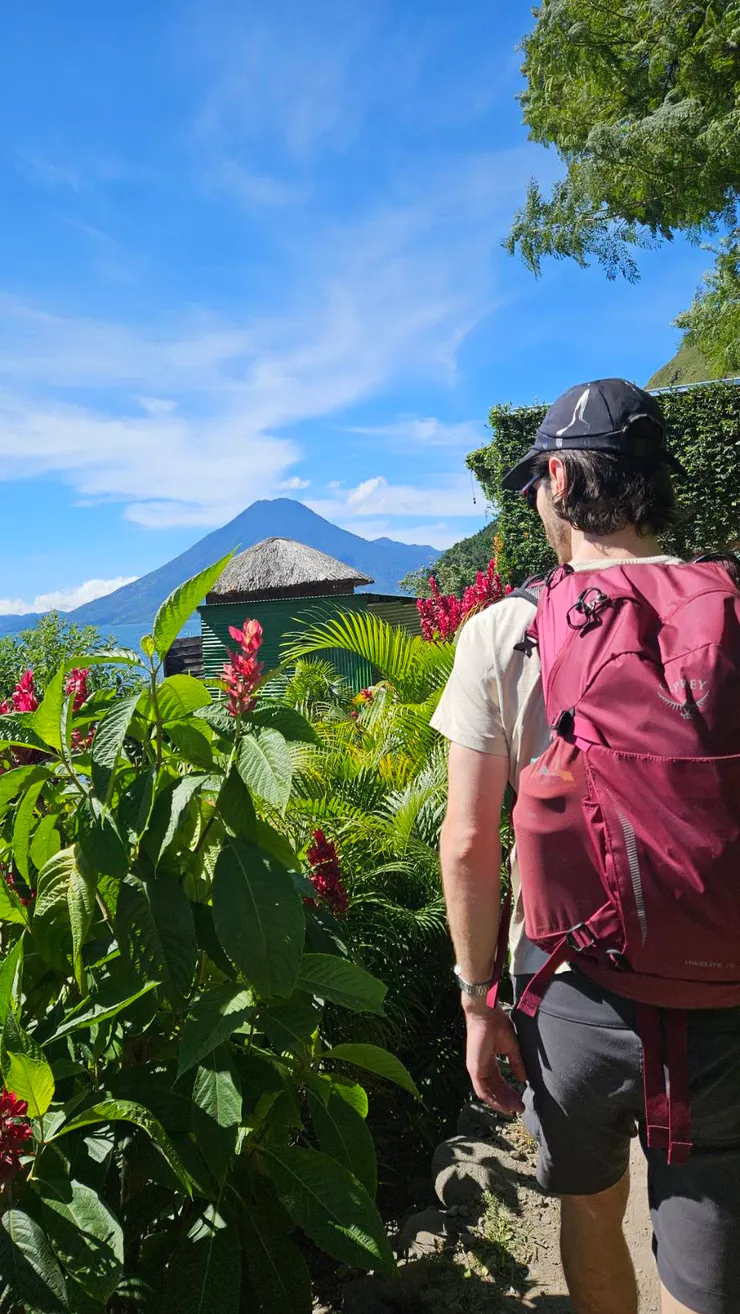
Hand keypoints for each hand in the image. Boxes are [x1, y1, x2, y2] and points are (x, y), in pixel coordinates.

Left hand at [462, 999, 525, 1114]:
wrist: (486, 1014)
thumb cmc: (497, 1025)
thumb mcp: (512, 1048)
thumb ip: (516, 1063)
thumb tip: (523, 1079)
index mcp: (489, 1061)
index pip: (499, 1082)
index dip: (510, 1092)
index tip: (521, 1100)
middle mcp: (482, 1068)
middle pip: (495, 1090)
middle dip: (508, 1100)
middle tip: (521, 1109)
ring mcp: (477, 1069)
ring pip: (489, 1093)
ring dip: (502, 1103)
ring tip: (515, 1109)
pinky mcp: (475, 1069)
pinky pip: (483, 1091)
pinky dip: (494, 1100)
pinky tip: (504, 1106)